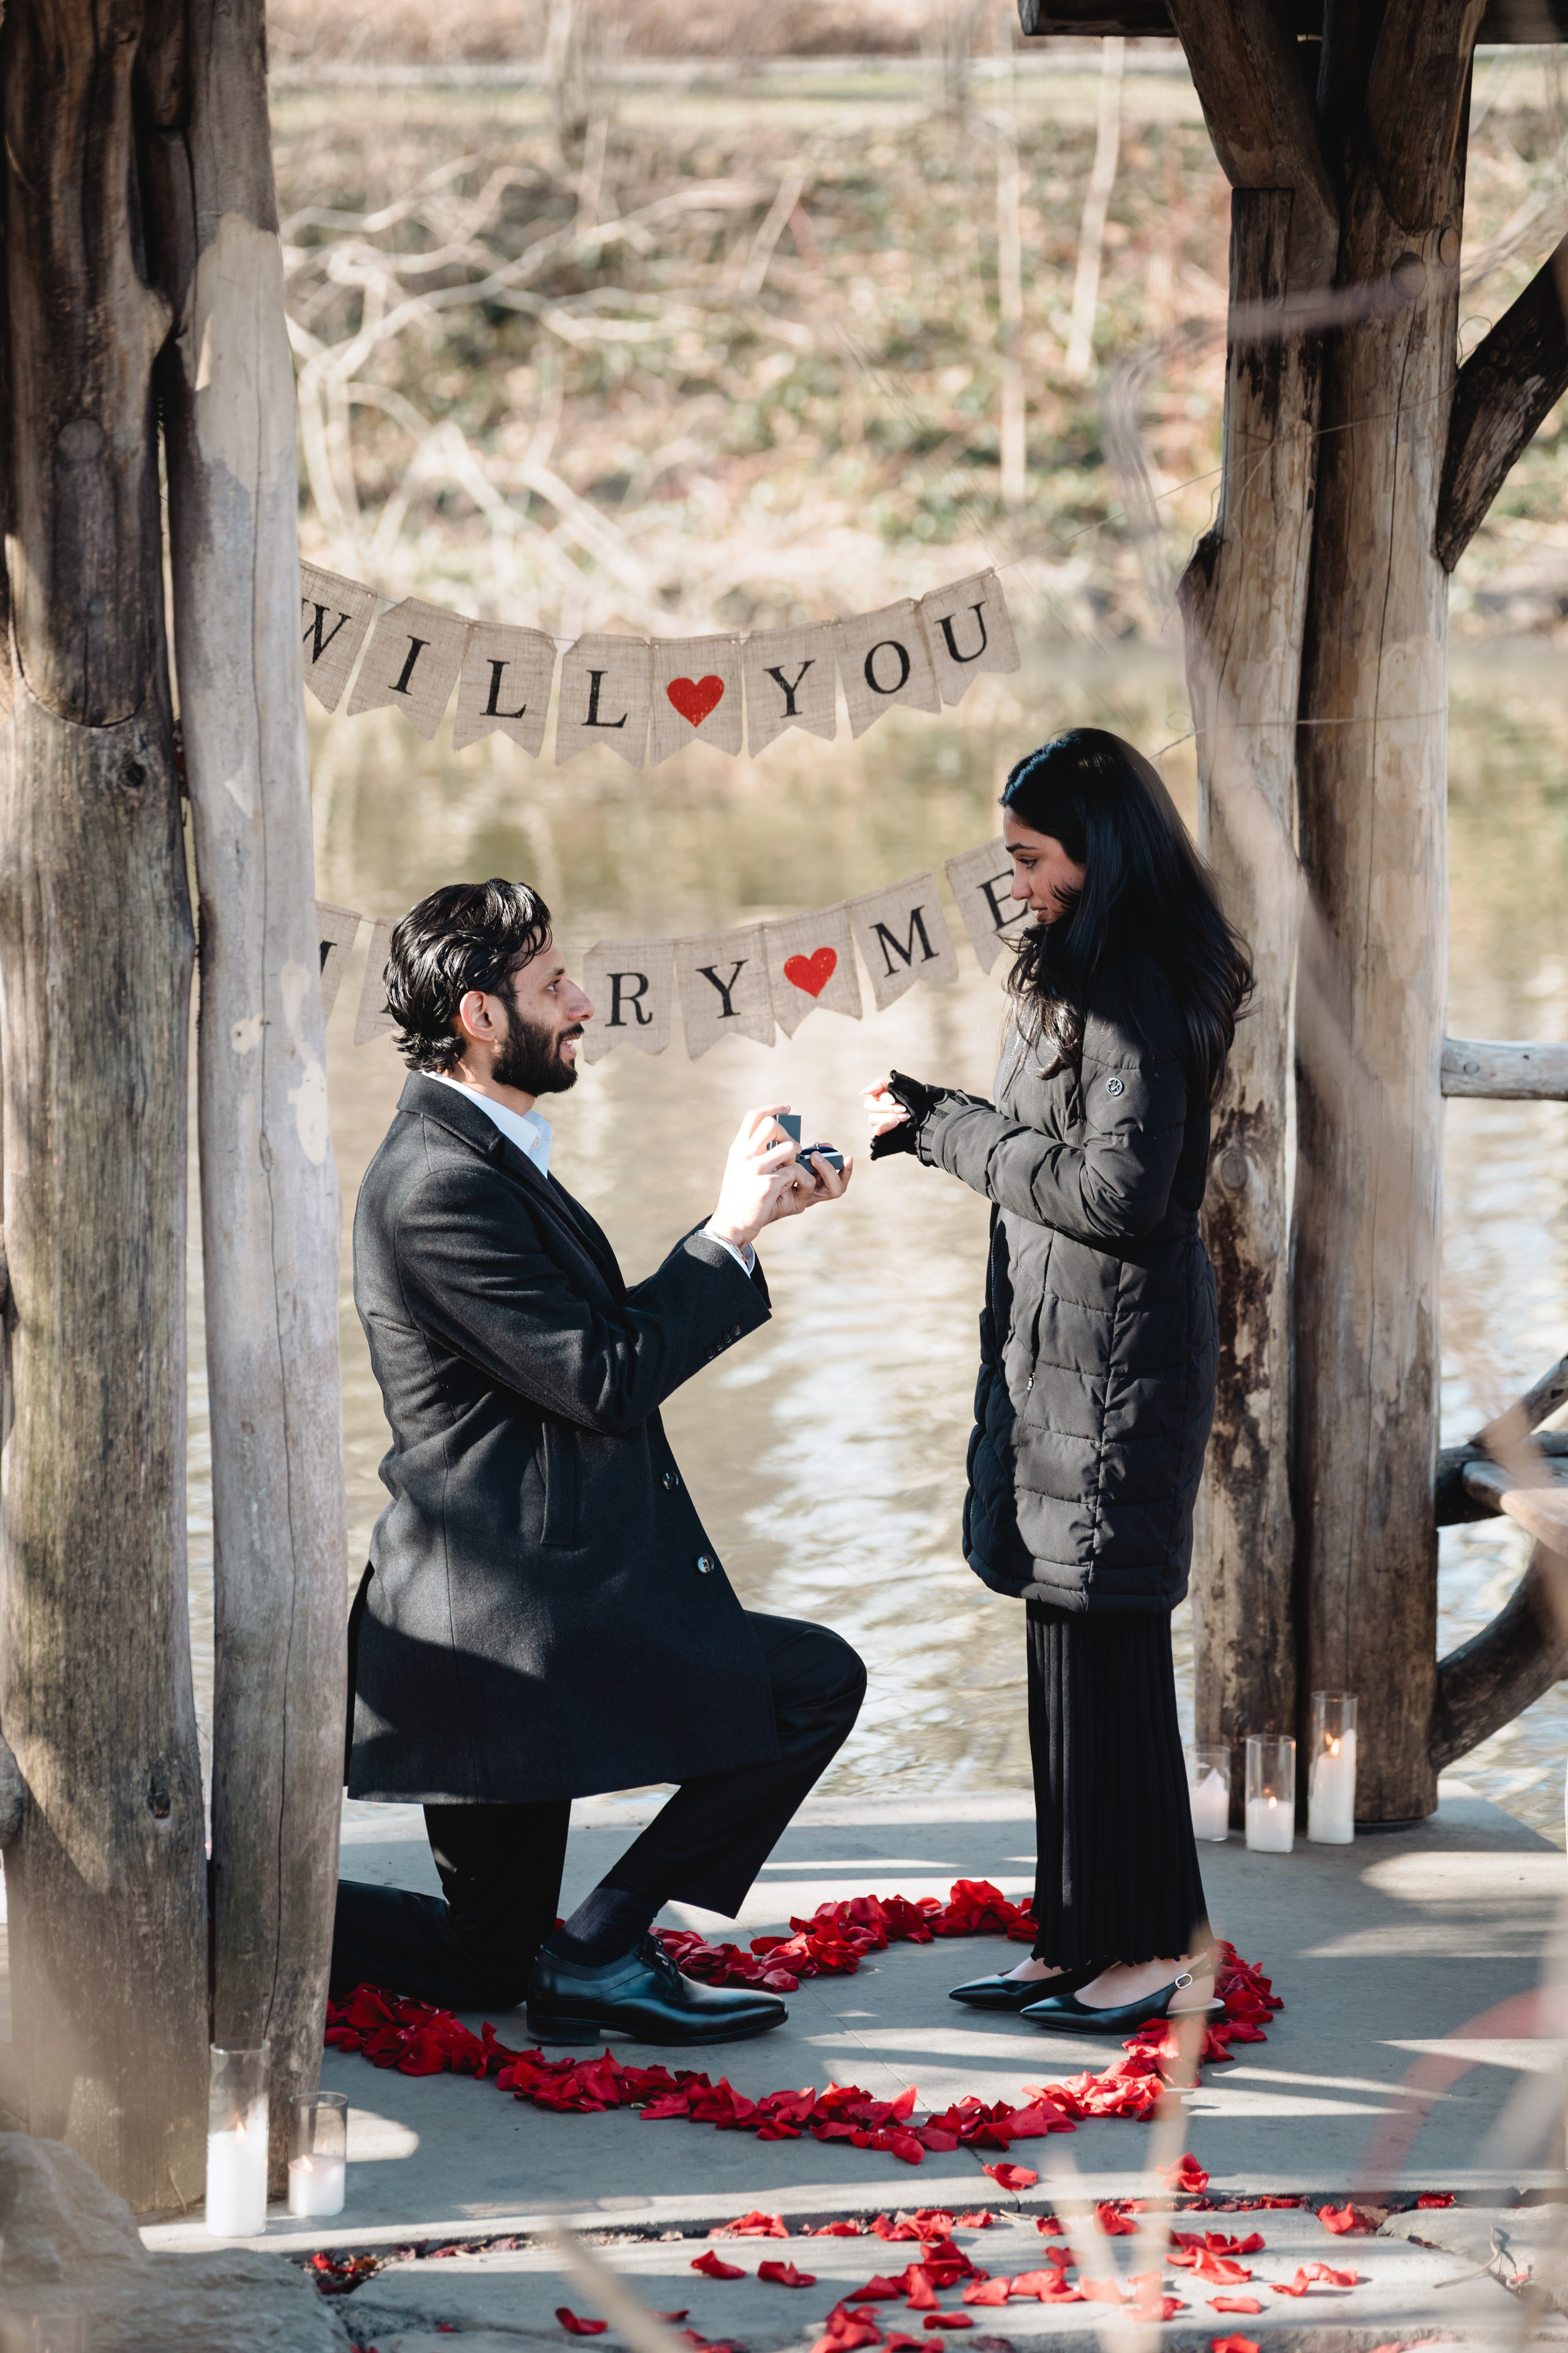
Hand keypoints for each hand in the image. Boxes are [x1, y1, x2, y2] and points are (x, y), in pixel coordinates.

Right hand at [703, 1107, 853, 1252]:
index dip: (772, 1109)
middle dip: (789, 1134)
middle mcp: (745, 1154)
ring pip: (789, 1148)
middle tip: (794, 1149)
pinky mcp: (768, 1184)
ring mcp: (755, 1168)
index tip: (786, 1108)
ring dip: (797, 1159)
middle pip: (773, 1125)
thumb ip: (753, 1152)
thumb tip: (779, 1139)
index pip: (754, 1117)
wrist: (730, 1224)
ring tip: (792, 1172)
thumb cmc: (738, 1197)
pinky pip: (794, 1173)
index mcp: (738, 1149)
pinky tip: (784, 1191)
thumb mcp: (738, 1169)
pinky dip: (795, 1181)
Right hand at [863, 1075, 910, 1143]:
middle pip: (870, 1107)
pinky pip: (877, 1131)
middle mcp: (877, 1108)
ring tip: (904, 1117)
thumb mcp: (898, 1084)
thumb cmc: (913, 1095)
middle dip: (888, 1108)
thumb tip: (863, 1092)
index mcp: (879, 1096)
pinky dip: (885, 1126)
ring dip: (889, 1117)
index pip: (872, 1096)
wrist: (928, 1110)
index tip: (894, 1099)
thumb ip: (880, 1084)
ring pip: (873, 1119)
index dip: (882, 1098)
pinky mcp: (884, 1132)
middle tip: (903, 1109)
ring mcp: (880, 1120)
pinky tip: (896, 1124)